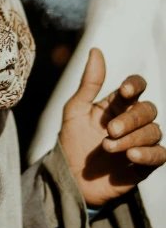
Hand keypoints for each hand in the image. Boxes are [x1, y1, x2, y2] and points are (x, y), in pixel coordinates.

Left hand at [59, 48, 165, 206]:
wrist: (70, 177)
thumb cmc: (72, 140)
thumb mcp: (75, 109)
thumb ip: (89, 83)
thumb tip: (96, 50)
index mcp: (117, 104)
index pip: (137, 86)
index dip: (135, 85)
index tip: (124, 91)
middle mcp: (132, 120)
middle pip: (148, 109)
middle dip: (131, 118)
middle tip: (109, 130)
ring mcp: (140, 141)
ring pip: (154, 131)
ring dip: (133, 137)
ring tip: (109, 146)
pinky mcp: (145, 164)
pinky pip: (160, 155)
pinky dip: (148, 153)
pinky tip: (132, 155)